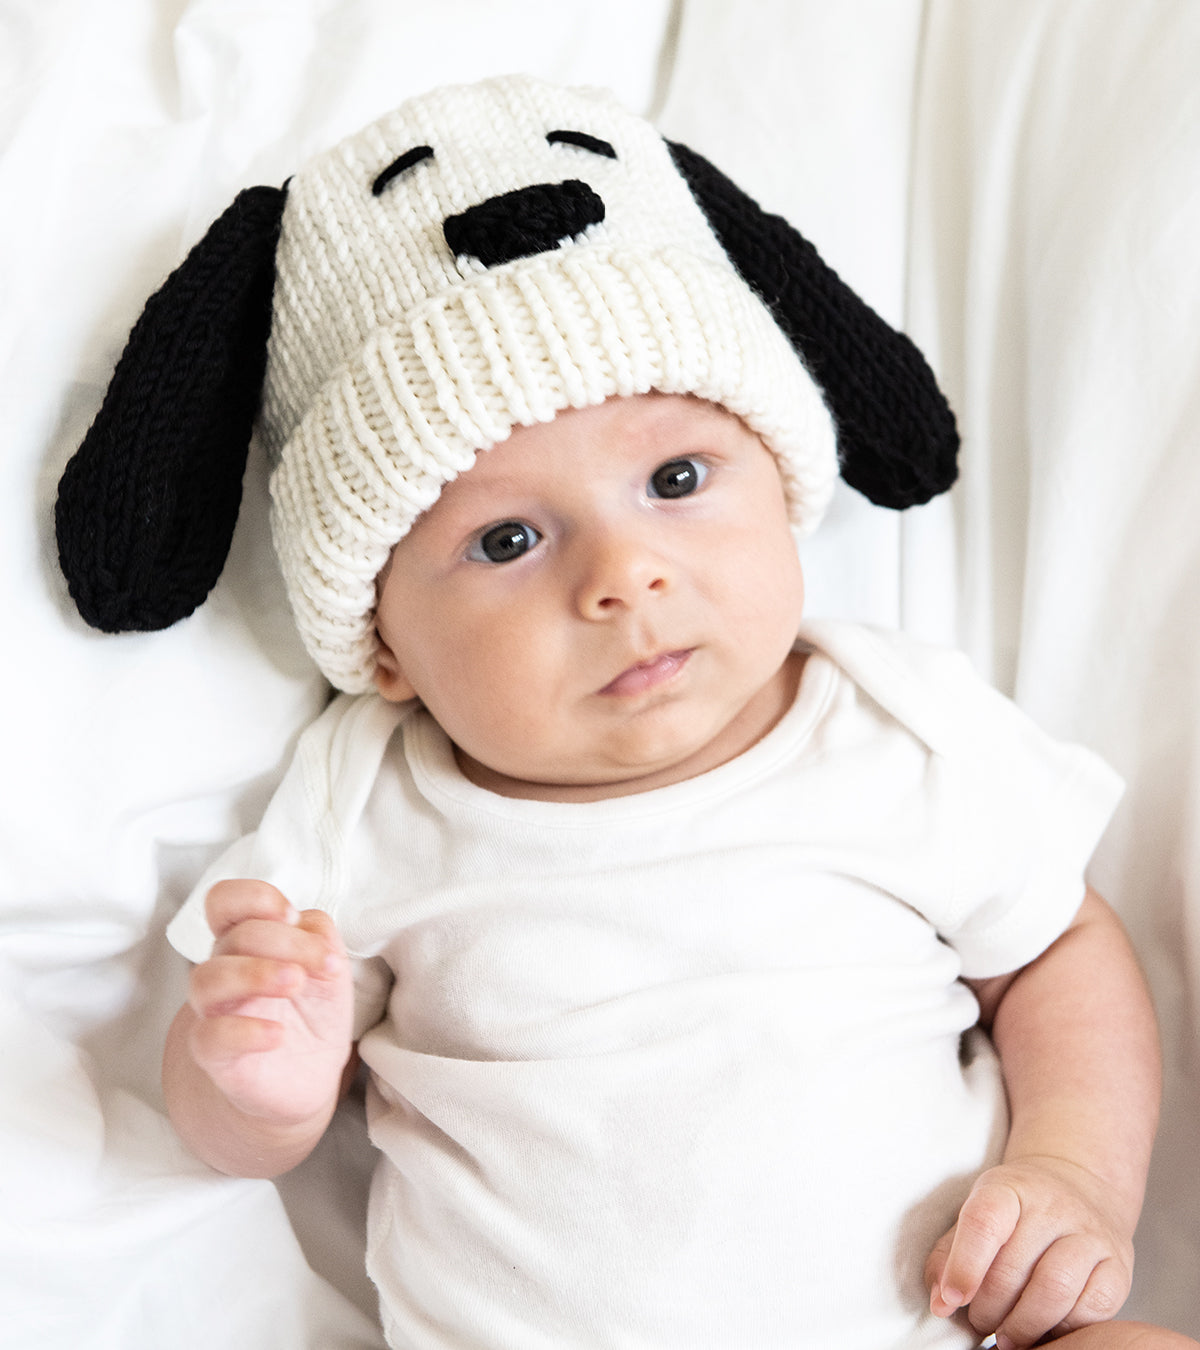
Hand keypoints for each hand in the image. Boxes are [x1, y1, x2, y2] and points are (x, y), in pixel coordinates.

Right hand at [185, 879, 354, 1125]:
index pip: (225, 901)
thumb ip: (318, 935)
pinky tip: (278, 1035)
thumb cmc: (311, 1011)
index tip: (293, 916)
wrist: (306, 1077)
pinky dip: (245, 1031)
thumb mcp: (328, 967)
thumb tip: (306, 923)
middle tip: (322, 964)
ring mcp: (215, 1012)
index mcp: (247, 941)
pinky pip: (211, 1037)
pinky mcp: (215, 1055)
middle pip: (232, 937)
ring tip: (296, 983)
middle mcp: (225, 970)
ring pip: (207, 979)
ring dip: (256, 974)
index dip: (255, 897)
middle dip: (283, 941)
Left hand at [925, 1155, 1134, 1347]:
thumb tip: (941, 1303)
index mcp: (1009, 1187)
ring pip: (1054, 1290)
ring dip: (1023, 1325)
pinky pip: (1092, 1309)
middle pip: (1014, 1266)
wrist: (1078, 1189)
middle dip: (988, 1308)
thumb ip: (949, 1256)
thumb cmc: (1015, 1214)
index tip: (952, 1300)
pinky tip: (1044, 1332)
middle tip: (979, 1323)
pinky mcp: (1118, 1266)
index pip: (984, 1222)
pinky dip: (1063, 1330)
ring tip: (1006, 1337)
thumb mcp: (977, 1216)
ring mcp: (1090, 1233)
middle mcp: (1053, 1205)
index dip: (964, 1266)